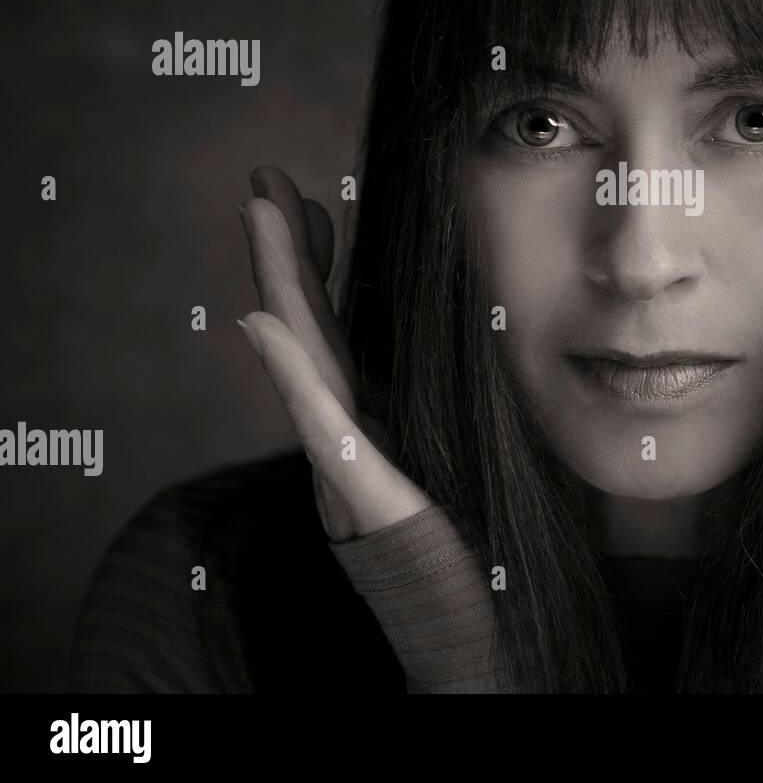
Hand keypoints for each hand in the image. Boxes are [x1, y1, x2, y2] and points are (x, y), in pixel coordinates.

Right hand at [235, 166, 431, 541]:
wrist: (468, 619)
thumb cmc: (460, 538)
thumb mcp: (442, 450)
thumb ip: (420, 400)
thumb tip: (413, 345)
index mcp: (369, 414)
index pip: (334, 324)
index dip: (317, 260)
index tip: (306, 197)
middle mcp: (348, 430)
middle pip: (310, 328)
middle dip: (284, 251)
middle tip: (261, 179)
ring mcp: (347, 462)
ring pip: (308, 363)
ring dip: (281, 285)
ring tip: (259, 217)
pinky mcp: (366, 499)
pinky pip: (326, 432)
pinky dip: (291, 377)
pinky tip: (261, 326)